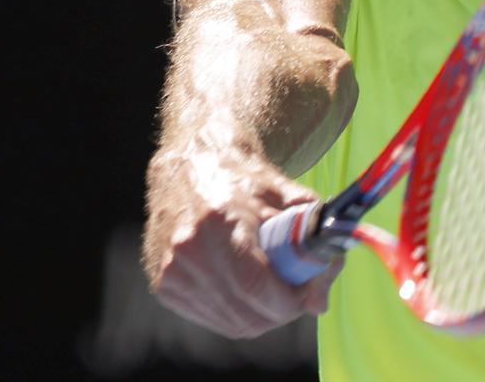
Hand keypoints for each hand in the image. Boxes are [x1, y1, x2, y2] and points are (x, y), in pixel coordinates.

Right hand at [143, 147, 342, 337]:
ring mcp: (171, 273)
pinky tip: (251, 291)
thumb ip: (311, 242)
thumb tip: (320, 301)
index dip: (291, 301)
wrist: (190, 162)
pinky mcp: (164, 286)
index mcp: (216, 222)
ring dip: (264, 316)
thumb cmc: (241, 178)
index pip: (256, 285)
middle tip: (302, 294)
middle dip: (283, 311)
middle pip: (246, 313)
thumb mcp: (284, 195)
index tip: (312, 295)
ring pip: (232, 323)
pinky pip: (214, 319)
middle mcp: (187, 251)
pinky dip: (240, 314)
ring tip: (278, 289)